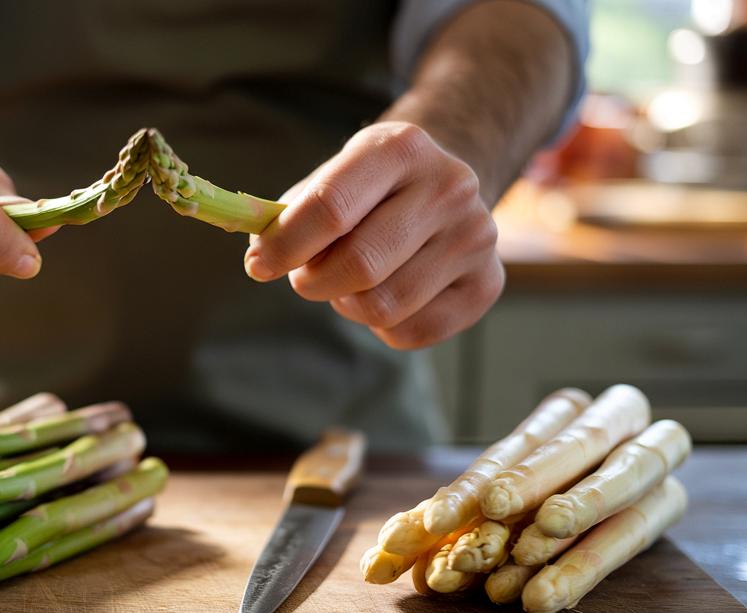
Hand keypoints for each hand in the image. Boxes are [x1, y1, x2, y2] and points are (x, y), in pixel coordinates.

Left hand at [243, 122, 502, 349]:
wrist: (441, 188)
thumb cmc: (368, 191)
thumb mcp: (329, 180)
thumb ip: (288, 216)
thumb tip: (260, 254)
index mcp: (400, 147)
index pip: (331, 208)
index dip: (284, 245)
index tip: (258, 265)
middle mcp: (449, 186)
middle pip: (359, 265)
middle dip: (314, 282)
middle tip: (305, 277)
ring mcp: (476, 236)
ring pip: (383, 306)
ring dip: (348, 304)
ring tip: (350, 282)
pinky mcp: (488, 283)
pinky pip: (412, 332)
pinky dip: (382, 327)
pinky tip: (386, 295)